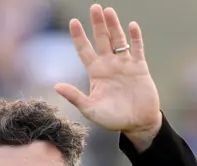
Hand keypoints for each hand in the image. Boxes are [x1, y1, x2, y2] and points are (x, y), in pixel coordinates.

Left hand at [55, 5, 161, 146]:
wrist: (137, 124)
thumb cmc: (112, 119)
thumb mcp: (90, 109)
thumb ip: (75, 97)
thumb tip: (56, 86)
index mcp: (95, 73)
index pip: (85, 50)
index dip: (79, 36)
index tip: (74, 22)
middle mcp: (109, 65)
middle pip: (102, 39)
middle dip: (97, 24)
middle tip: (94, 7)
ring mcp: (125, 64)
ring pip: (118, 40)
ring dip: (114, 26)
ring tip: (108, 11)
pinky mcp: (140, 67)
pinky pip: (137, 49)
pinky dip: (135, 38)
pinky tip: (132, 25)